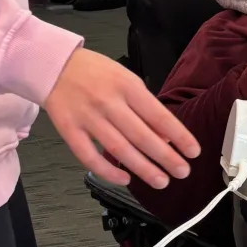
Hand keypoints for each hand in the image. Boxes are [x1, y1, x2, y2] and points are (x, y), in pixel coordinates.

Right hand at [43, 48, 200, 189]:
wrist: (54, 65)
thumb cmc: (96, 73)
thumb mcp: (129, 81)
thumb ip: (147, 108)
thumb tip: (167, 137)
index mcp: (128, 87)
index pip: (159, 116)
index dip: (179, 136)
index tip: (193, 152)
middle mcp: (109, 102)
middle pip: (142, 136)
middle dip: (165, 157)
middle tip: (182, 172)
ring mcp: (87, 117)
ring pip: (119, 149)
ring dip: (143, 168)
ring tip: (161, 181)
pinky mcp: (69, 129)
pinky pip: (88, 156)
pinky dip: (107, 171)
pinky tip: (125, 180)